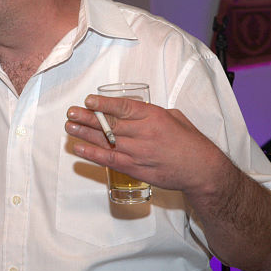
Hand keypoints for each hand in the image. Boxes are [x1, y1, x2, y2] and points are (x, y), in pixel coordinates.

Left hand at [64, 94, 221, 193]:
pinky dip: (92, 154)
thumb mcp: (173, 117)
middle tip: (71, 113)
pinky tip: (79, 149)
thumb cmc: (189, 141)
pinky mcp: (135, 168)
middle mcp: (144, 133)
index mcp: (153, 116)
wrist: (200, 169)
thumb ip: (151, 113)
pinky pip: (109, 160)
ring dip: (85, 134)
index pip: (123, 107)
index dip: (103, 103)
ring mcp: (138, 152)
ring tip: (70, 127)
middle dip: (87, 118)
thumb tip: (133, 110)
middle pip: (109, 124)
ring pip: (106, 141)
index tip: (88, 100)